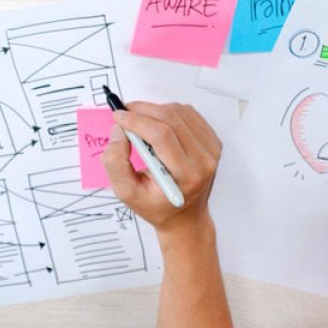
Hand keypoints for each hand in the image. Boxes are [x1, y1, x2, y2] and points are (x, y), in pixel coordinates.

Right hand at [102, 103, 220, 234]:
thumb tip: (118, 130)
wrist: (184, 217)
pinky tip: (156, 125)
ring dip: (154, 110)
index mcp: (186, 175)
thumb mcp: (126, 193)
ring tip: (138, 123)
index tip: (118, 116)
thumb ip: (115, 163)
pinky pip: (188, 113)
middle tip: (123, 114)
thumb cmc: (155, 206)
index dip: (136, 120)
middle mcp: (204, 160)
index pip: (161, 136)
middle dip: (142, 110)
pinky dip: (167, 112)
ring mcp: (212, 149)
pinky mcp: (212, 141)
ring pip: (179, 112)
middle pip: (171, 119)